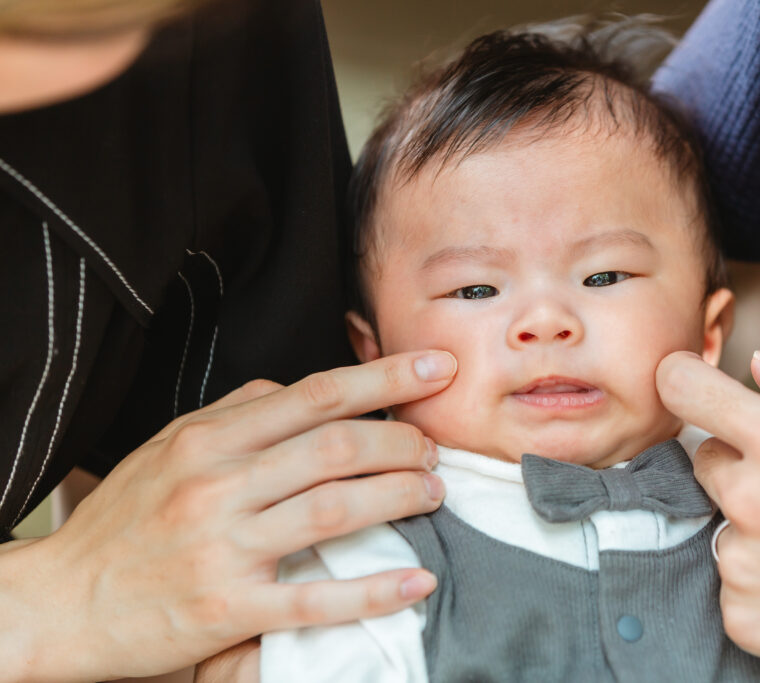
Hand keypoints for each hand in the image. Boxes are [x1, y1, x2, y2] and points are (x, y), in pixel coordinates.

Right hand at [0, 351, 455, 681]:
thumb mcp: (166, 447)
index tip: (435, 369)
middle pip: (336, 446)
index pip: (315, 395)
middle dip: (402, 440)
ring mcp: (224, 548)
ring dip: (399, 496)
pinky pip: (315, 599)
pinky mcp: (227, 609)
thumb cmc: (123, 520)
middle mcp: (218, 486)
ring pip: (334, 509)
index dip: (384, 378)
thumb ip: (235, 412)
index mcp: (207, 439)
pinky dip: (374, 590)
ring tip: (432, 491)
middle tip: (434, 447)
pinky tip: (416, 582)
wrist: (61, 602)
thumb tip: (299, 388)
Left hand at [657, 351, 759, 682]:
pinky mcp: (741, 614)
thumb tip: (759, 366)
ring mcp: (741, 562)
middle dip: (742, 463)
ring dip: (752, 526)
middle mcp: (751, 499)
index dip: (684, 379)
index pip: (685, 388)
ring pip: (720, 521)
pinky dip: (759, 579)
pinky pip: (729, 580)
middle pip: (706, 457)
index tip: (690, 383)